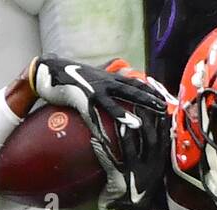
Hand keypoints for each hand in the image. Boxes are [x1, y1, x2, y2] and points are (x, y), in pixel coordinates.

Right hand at [27, 55, 166, 135]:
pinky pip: (96, 113)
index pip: (135, 84)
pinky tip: (108, 132)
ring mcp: (95, 89)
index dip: (150, 91)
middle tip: (164, 110)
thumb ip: (109, 76)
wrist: (51, 70)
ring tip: (140, 124)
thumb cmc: (72, 75)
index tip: (164, 98)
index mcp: (110, 77)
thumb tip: (123, 73)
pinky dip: (104, 122)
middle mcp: (106, 81)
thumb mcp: (95, 74)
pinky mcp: (83, 97)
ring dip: (129, 112)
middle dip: (148, 100)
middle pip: (132, 91)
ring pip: (116, 101)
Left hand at [96, 106, 169, 209]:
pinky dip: (102, 151)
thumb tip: (148, 138)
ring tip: (119, 117)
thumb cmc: (135, 195)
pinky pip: (110, 163)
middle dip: (146, 120)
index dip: (161, 120)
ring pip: (132, 149)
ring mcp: (135, 175)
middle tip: (138, 102)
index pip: (163, 138)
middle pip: (151, 139)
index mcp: (158, 165)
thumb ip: (149, 159)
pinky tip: (95, 140)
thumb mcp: (148, 176)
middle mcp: (150, 169)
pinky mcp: (119, 182)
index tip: (158, 102)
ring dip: (125, 132)